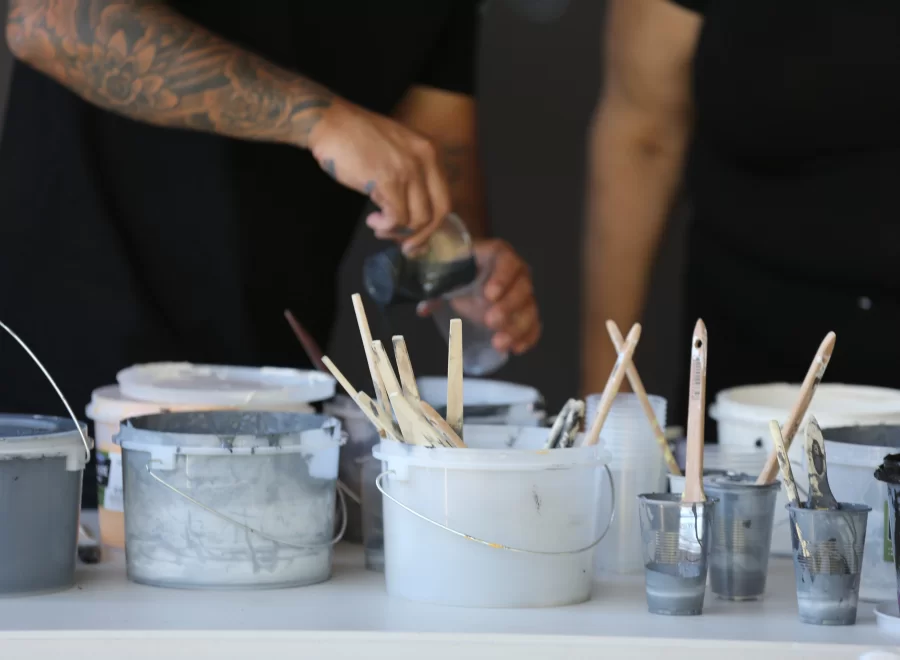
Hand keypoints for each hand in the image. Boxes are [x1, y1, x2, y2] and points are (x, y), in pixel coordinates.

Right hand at [308, 98, 450, 252]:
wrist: (331, 123)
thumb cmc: (357, 138)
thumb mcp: (397, 151)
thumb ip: (411, 177)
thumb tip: (413, 214)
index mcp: (430, 152)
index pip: (444, 198)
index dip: (433, 224)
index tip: (418, 237)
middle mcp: (424, 159)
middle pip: (438, 212)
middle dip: (422, 235)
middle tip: (405, 245)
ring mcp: (407, 169)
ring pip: (418, 218)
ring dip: (398, 231)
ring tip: (380, 228)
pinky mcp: (388, 180)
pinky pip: (397, 217)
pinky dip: (386, 226)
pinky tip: (373, 222)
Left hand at [419, 240, 540, 354]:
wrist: (471, 275)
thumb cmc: (461, 270)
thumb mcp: (449, 273)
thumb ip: (437, 287)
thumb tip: (424, 309)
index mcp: (498, 255)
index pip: (507, 261)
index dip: (501, 277)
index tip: (488, 295)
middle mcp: (518, 273)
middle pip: (522, 288)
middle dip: (508, 306)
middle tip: (490, 321)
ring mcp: (524, 294)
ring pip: (529, 309)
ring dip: (516, 327)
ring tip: (499, 344)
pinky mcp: (525, 313)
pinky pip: (533, 325)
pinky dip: (528, 337)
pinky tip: (516, 349)